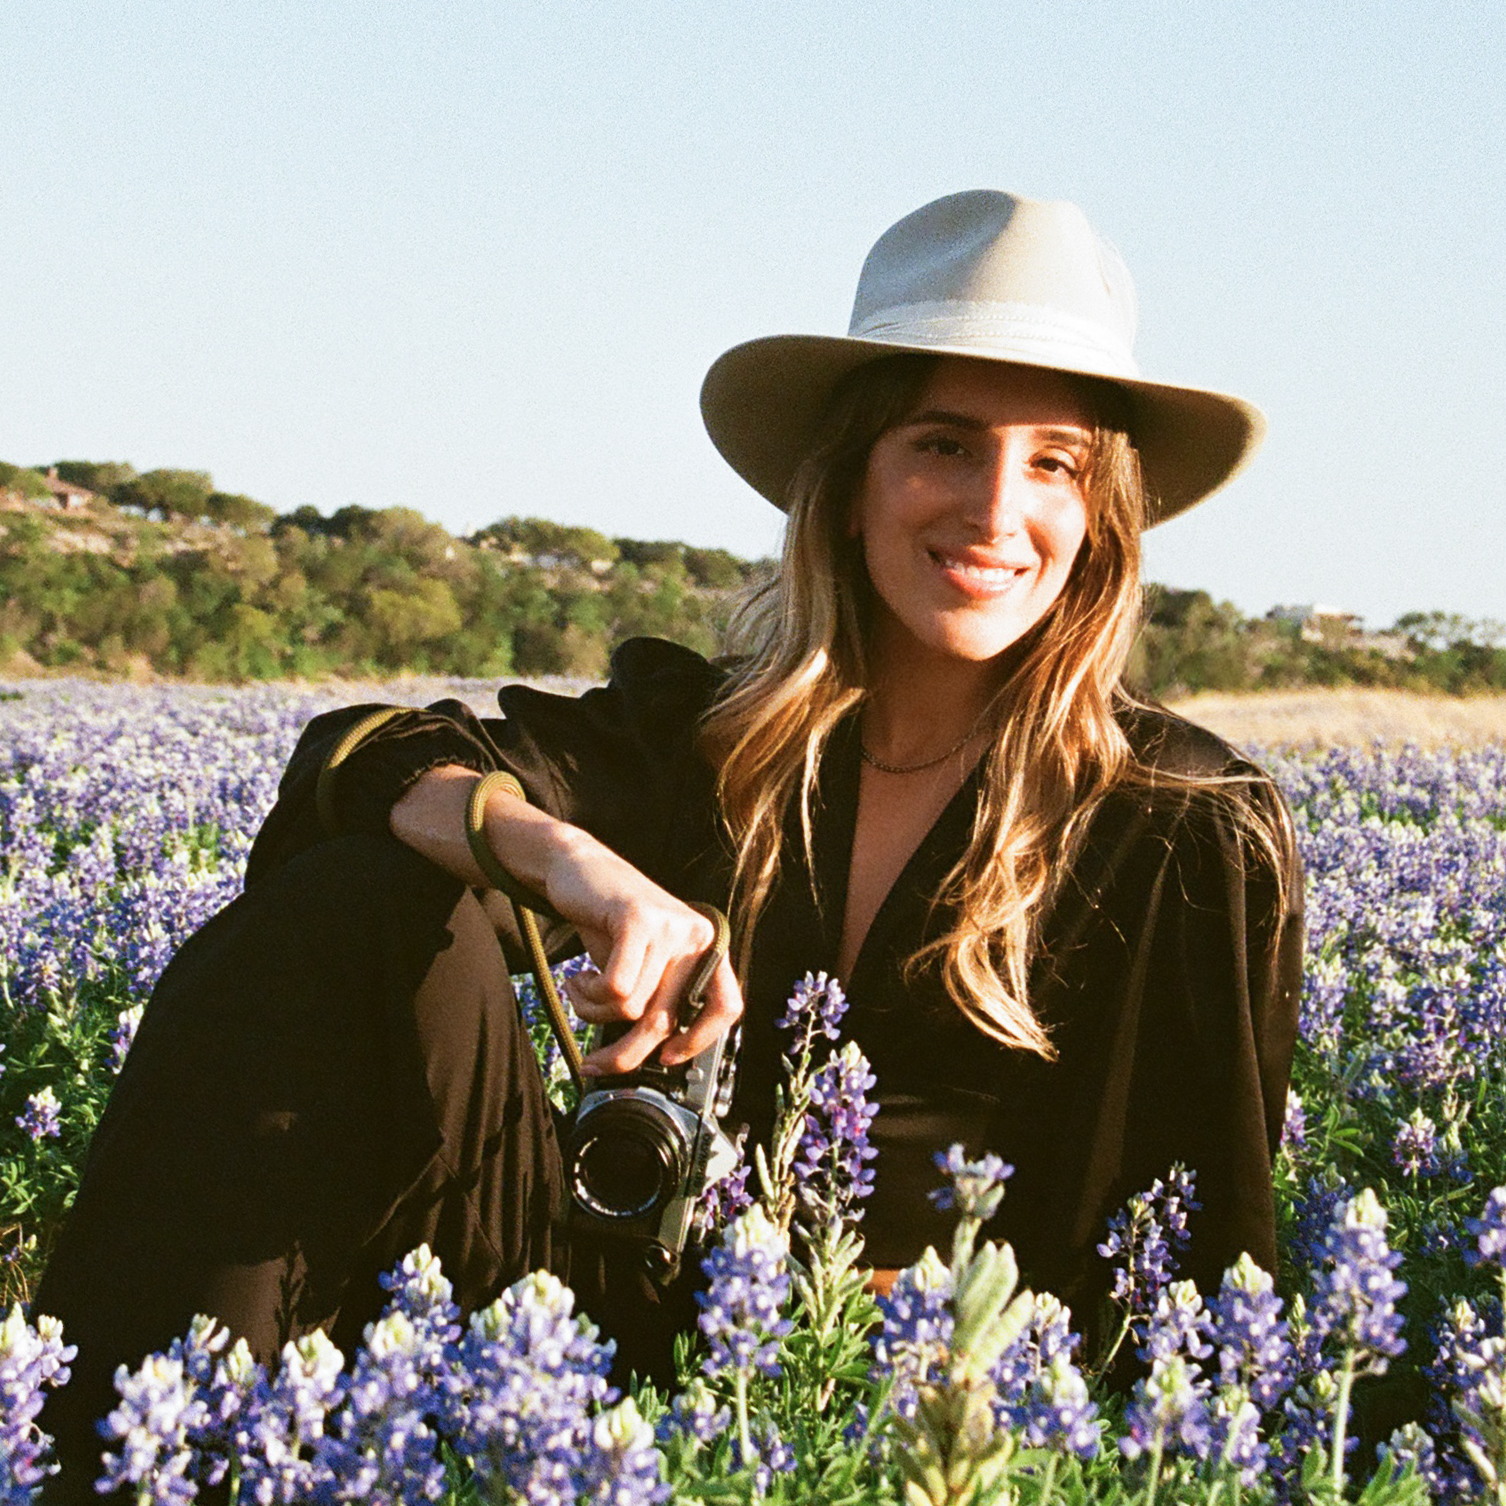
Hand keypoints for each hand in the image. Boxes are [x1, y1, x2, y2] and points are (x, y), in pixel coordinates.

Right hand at [391, 766, 743, 1073]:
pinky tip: (577, 979)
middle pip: (666, 1020)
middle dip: (626, 1053)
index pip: (727, 1006)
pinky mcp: (638, 918)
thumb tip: (648, 1056)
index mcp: (706, 949)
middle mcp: (697, 937)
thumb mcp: (642, 964)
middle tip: (595, 1064)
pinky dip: (588, 995)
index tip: (667, 1058)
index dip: (701, 1039)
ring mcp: (670, 926)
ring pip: (633, 1007)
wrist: (578, 867)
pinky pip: (616, 987)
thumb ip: (655, 999)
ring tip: (580, 990)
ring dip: (594, 1011)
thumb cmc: (609, 924)